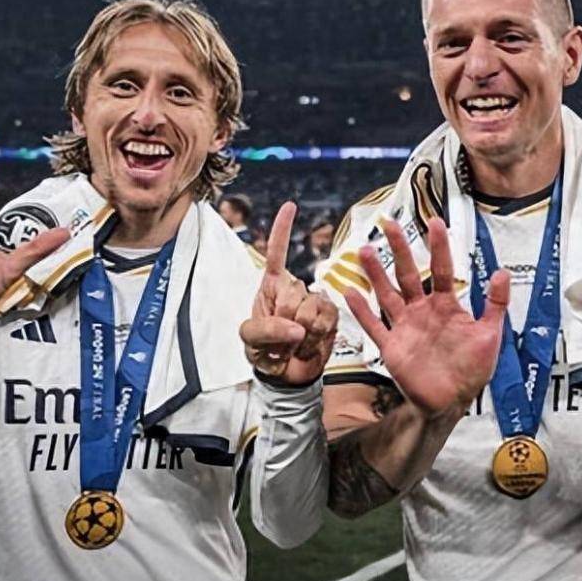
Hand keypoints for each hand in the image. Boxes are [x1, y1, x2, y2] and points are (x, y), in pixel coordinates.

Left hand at [240, 202, 338, 385]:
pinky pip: (326, 319)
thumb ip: (266, 330)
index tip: (290, 206)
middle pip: (294, 292)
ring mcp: (315, 300)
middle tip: (280, 337)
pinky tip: (309, 343)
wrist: (286, 374)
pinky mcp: (331, 316)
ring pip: (312, 307)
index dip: (282, 229)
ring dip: (302, 331)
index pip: (277, 252)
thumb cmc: (263, 350)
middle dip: (285, 319)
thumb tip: (296, 328)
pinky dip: (316, 336)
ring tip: (295, 342)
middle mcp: (295, 288)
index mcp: (271, 285)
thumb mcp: (250, 339)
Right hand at [344, 217, 507, 416]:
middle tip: (388, 223)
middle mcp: (422, 311)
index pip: (441, 269)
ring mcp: (404, 327)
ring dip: (375, 273)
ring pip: (387, 294)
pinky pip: (374, 325)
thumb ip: (495, 304)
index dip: (439, 246)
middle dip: (399, 248)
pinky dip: (361, 310)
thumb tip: (502, 272)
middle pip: (407, 273)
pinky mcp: (391, 346)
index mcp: (446, 306)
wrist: (452, 403)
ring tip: (365, 250)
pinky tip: (349, 291)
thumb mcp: (489, 335)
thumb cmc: (472, 369)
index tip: (435, 222)